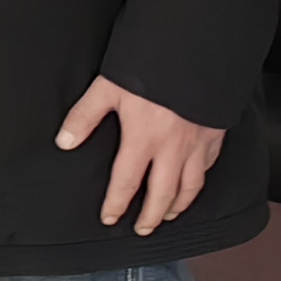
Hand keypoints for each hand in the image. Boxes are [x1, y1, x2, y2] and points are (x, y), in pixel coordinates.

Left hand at [56, 75, 224, 234]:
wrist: (197, 51)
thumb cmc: (152, 67)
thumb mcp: (108, 87)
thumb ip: (85, 116)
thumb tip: (64, 142)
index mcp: (144, 139)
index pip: (127, 182)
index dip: (116, 203)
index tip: (109, 217)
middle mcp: (173, 148)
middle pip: (162, 193)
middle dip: (150, 215)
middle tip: (142, 229)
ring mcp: (198, 143)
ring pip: (190, 186)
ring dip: (178, 205)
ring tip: (167, 215)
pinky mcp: (215, 134)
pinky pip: (209, 166)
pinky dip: (200, 181)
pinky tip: (194, 184)